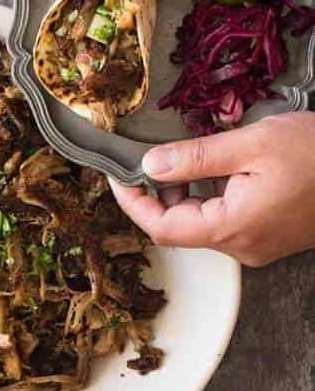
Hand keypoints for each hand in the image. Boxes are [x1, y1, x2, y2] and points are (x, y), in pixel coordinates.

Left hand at [110, 114, 314, 264]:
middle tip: (148, 162)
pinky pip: (228, 224)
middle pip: (180, 230)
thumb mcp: (252, 144)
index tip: (118, 177)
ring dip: (185, 197)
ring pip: (203, 226)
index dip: (133, 203)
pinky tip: (217, 173)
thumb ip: (196, 158)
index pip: (162, 228)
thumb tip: (150, 165)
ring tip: (185, 162)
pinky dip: (211, 200)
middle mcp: (242, 247)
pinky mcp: (272, 239)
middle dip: (158, 197)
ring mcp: (259, 246)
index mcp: (232, 228)